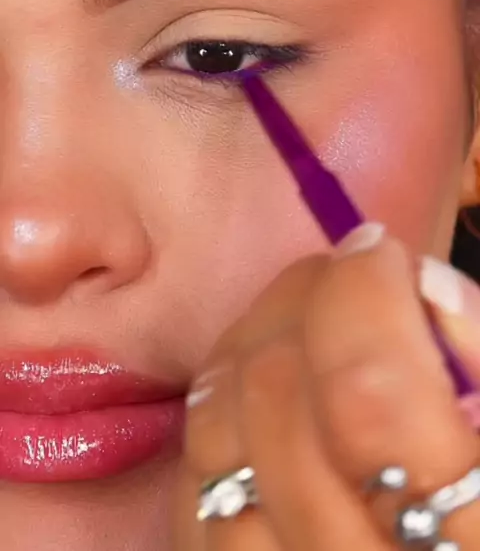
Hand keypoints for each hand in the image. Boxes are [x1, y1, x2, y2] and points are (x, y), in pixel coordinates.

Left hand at [173, 224, 479, 549]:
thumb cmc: (479, 504)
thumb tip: (421, 283)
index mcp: (460, 544)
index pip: (370, 398)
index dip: (362, 296)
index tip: (376, 252)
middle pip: (275, 403)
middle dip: (305, 298)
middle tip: (343, 275)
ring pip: (216, 436)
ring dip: (257, 342)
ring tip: (307, 321)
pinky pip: (191, 485)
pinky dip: (223, 411)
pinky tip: (267, 385)